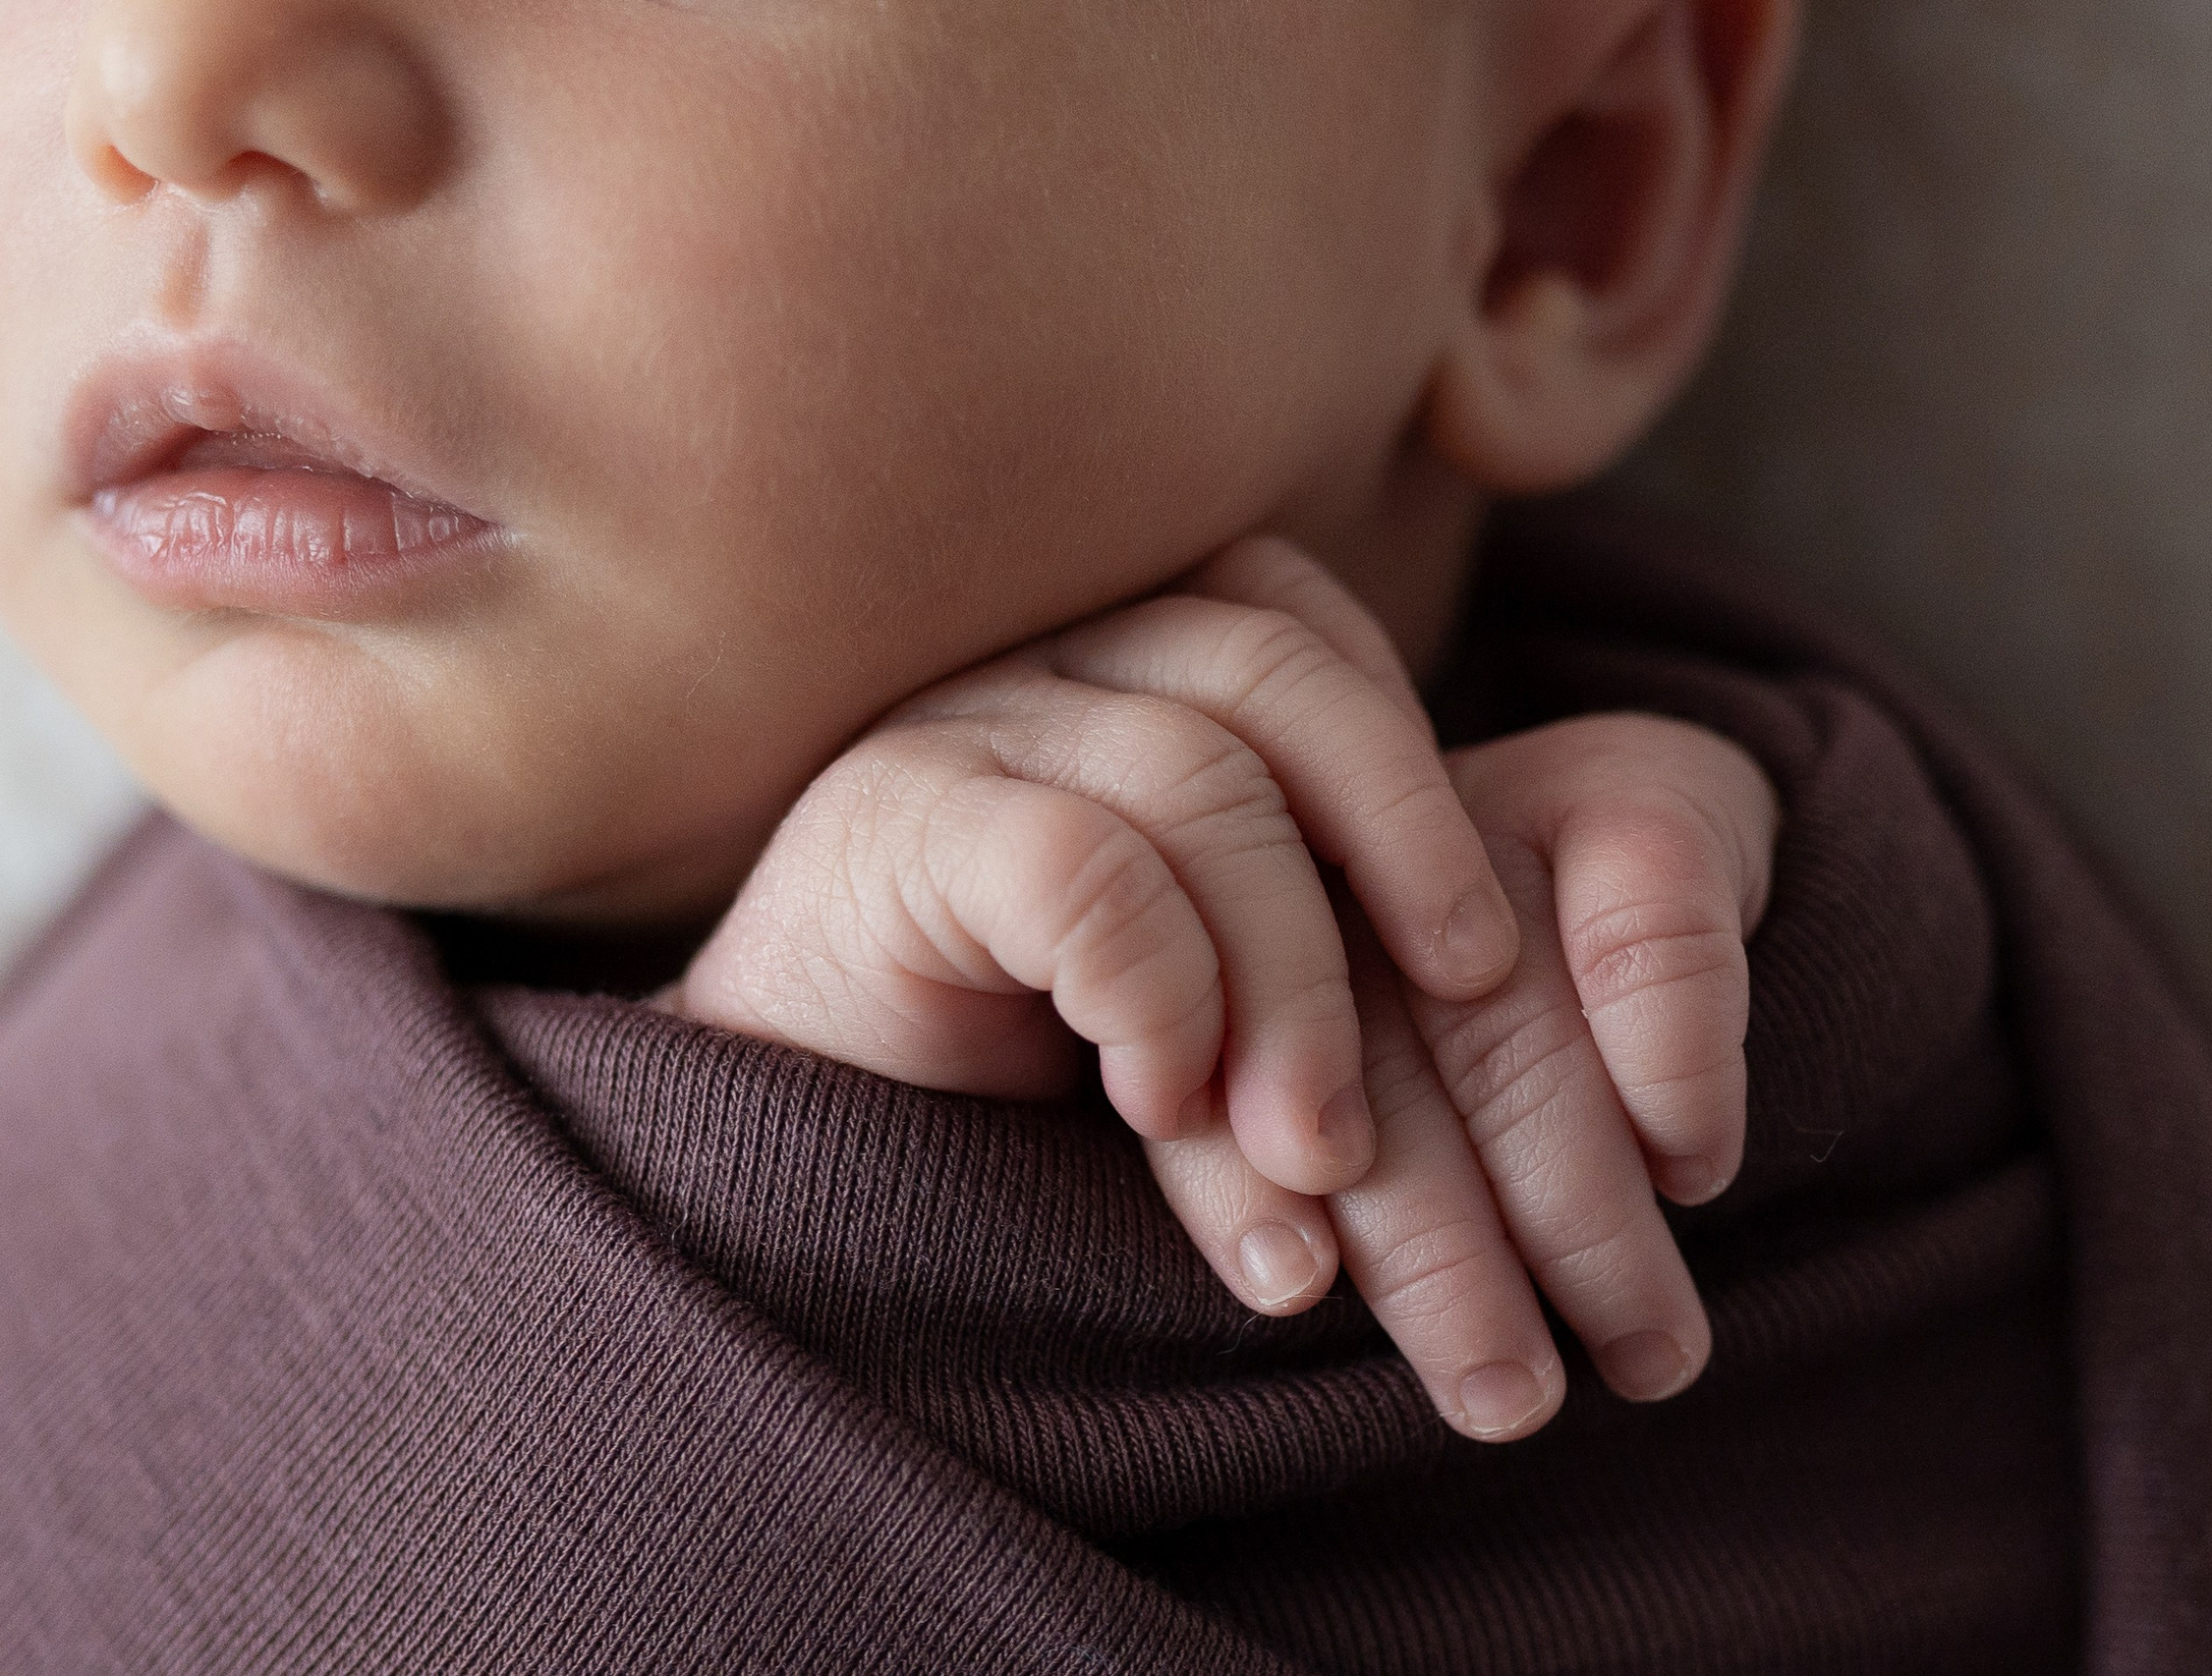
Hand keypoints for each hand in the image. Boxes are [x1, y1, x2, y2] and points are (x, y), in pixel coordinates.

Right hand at [669, 534, 1522, 1196]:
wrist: (785, 1152)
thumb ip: (1301, 927)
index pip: (1302, 624)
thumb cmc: (1016, 1072)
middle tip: (1466, 996)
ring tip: (1314, 1154)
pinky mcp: (887, 831)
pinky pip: (1079, 867)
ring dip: (1289, 980)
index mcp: (1119, 672)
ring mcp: (952, 731)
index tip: (1469, 942)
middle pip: (1274, 666)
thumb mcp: (1198, 983)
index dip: (1406, 762)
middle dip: (1403, 836)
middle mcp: (1037, 668)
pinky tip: (1157, 1099)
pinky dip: (1160, 992)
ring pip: (1196, 777)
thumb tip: (1499, 985)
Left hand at [1145, 710, 1773, 1438]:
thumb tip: (1284, 1287)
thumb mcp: (1335, 1100)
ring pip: (1512, 1031)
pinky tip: (1692, 1168)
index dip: (1245, 1189)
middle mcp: (1324, 875)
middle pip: (1371, 1078)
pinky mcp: (1631, 790)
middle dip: (1440, 1257)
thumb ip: (1281, 1167)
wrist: (1615, 838)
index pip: (1206, 1084)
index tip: (1292, 1293)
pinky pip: (1645, 936)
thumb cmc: (1426, 1029)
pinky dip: (1673, 1065)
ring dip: (1584, 1210)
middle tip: (1505, 1400)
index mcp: (1214, 958)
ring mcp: (1477, 826)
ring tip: (1644, 1354)